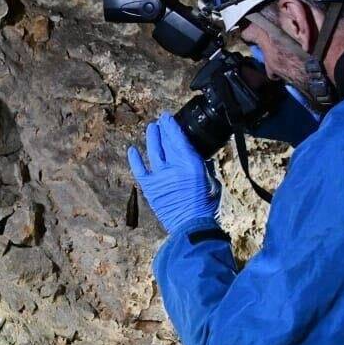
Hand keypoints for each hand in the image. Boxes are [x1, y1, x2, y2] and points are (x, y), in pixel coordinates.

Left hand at [128, 113, 221, 234]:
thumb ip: (203, 169)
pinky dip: (135, 159)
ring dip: (152, 137)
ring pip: (154, 151)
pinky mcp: (150, 188)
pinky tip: (132, 149)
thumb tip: (199, 160)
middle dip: (163, 129)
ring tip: (151, 128)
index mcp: (192, 163)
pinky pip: (140, 169)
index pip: (180, 138)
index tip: (168, 118)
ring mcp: (161, 176)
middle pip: (167, 142)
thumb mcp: (211, 183)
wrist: (191, 226)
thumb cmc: (204, 207)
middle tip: (161, 121)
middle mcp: (175, 166)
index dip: (172, 126)